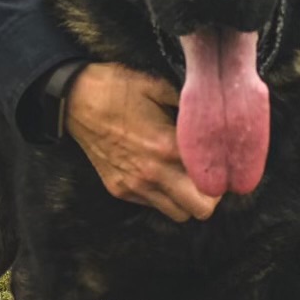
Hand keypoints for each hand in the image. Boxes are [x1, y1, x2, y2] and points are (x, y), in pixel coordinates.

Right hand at [65, 62, 220, 221]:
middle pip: (200, 210)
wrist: (76, 99)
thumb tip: (214, 109)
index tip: (224, 159)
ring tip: (187, 173)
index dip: (223, 172)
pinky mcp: (119, 190)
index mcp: (166, 146)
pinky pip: (153, 206)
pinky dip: (165, 196)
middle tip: (210, 171)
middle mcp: (152, 173)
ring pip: (178, 214)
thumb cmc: (119, 87)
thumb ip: (188, 103)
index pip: (210, 181)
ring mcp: (134, 186)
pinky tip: (164, 171)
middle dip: (211, 194)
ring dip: (188, 198)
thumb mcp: (158, 85)